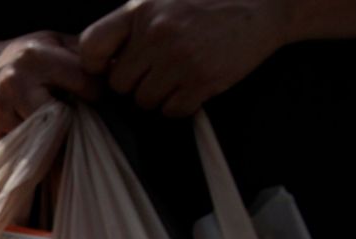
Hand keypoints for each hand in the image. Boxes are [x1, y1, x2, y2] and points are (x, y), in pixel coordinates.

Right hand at [0, 31, 101, 140]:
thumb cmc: (29, 55)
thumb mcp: (55, 42)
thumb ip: (82, 53)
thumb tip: (115, 68)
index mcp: (36, 56)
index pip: (82, 82)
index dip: (96, 93)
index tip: (97, 98)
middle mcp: (16, 81)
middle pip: (60, 115)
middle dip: (76, 120)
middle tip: (84, 122)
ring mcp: (2, 108)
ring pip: (44, 136)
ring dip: (59, 138)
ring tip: (66, 132)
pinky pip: (27, 146)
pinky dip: (40, 147)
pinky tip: (46, 138)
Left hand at [81, 0, 290, 116]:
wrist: (263, 4)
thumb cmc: (206, 3)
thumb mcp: (161, 1)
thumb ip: (129, 27)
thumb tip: (100, 65)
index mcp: (140, 11)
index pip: (92, 47)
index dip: (94, 65)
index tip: (108, 68)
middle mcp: (156, 34)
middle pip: (119, 84)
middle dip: (133, 84)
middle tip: (154, 73)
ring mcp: (180, 58)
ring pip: (144, 101)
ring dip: (157, 97)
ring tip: (176, 78)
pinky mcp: (203, 79)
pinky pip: (173, 110)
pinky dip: (180, 105)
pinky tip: (192, 87)